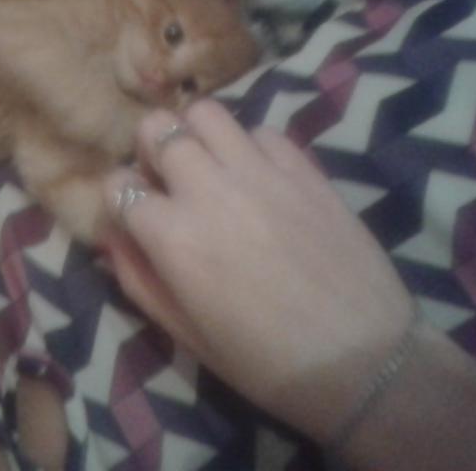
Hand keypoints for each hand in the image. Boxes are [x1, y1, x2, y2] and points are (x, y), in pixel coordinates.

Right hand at [103, 100, 413, 441]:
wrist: (364, 362)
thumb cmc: (264, 362)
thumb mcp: (185, 334)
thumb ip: (138, 280)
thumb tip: (112, 238)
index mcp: (172, 237)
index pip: (118, 185)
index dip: (119, 198)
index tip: (134, 215)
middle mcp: (208, 191)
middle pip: (157, 128)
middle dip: (150, 150)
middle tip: (166, 179)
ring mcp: (260, 173)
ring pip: (207, 113)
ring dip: (195, 135)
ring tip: (207, 165)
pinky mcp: (304, 170)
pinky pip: (262, 131)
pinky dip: (248, 147)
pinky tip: (256, 177)